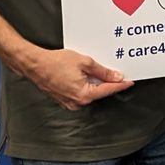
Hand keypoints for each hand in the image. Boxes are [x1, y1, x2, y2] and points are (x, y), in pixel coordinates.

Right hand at [16, 47, 132, 109]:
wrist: (35, 65)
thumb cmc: (54, 63)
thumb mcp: (84, 62)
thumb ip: (102, 71)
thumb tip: (115, 76)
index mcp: (84, 94)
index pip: (108, 90)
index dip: (121, 85)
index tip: (129, 81)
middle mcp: (77, 102)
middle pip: (99, 92)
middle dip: (107, 83)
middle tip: (116, 72)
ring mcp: (70, 102)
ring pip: (90, 93)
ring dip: (95, 83)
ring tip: (96, 70)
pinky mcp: (64, 99)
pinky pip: (80, 93)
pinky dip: (85, 85)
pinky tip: (85, 75)